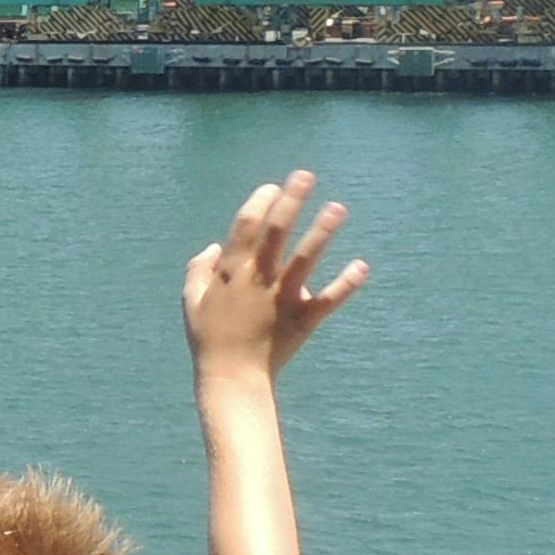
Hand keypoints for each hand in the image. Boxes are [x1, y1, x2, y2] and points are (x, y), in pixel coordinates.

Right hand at [183, 169, 366, 381]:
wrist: (232, 378)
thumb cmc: (209, 339)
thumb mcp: (192, 302)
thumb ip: (198, 270)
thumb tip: (215, 245)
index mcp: (232, 272)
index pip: (246, 226)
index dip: (260, 202)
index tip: (273, 187)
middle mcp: (259, 280)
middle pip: (276, 232)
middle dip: (291, 201)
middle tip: (305, 176)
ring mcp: (282, 299)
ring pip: (305, 260)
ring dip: (322, 232)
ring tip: (338, 208)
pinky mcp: (303, 319)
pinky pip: (328, 299)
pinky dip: (346, 283)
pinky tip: (362, 266)